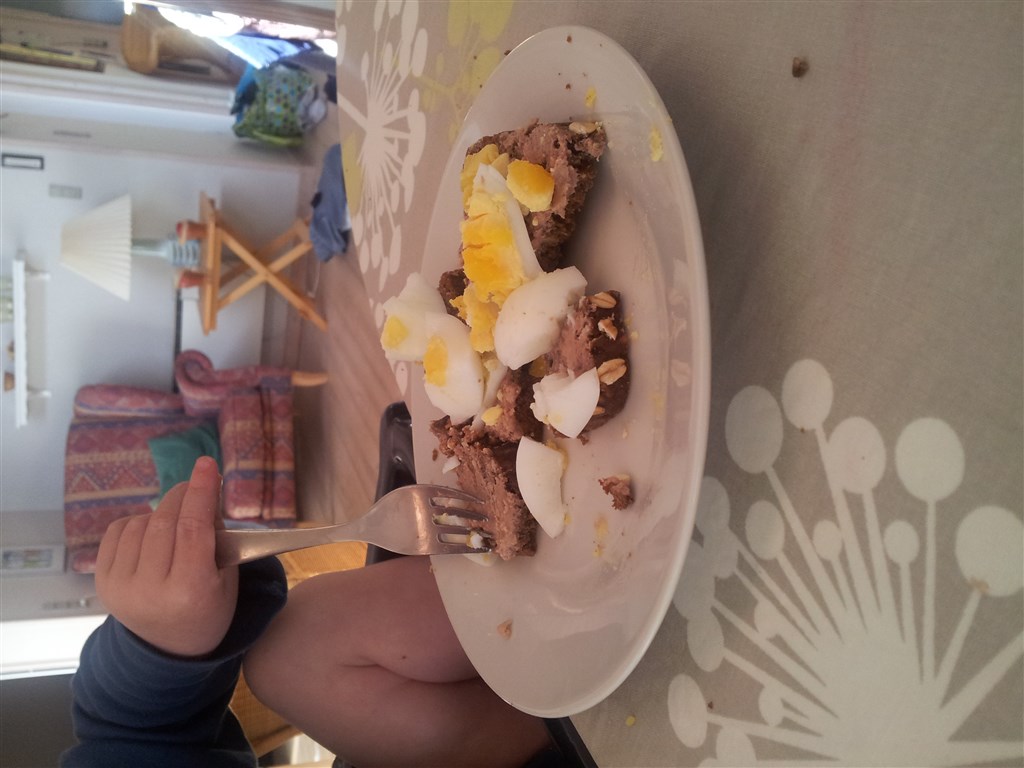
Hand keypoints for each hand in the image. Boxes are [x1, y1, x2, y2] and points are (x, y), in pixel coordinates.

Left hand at [95, 456, 238, 657]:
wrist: (170, 647)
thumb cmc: (209, 608)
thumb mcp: (227, 576)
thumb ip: (216, 535)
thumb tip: (202, 489)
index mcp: (191, 590)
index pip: (193, 529)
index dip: (200, 492)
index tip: (207, 465)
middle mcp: (151, 589)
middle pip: (165, 521)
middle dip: (183, 495)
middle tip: (196, 488)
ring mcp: (121, 586)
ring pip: (141, 522)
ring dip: (161, 513)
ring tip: (174, 527)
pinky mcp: (102, 582)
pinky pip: (118, 531)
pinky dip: (137, 523)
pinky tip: (150, 535)